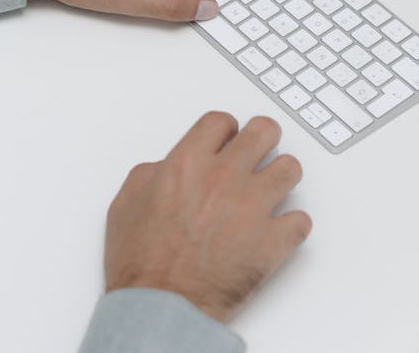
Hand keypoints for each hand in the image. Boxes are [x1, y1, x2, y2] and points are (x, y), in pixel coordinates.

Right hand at [104, 112, 311, 322]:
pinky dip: (292, 225)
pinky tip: (278, 229)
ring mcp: (252, 208)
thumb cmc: (140, 262)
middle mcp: (224, 177)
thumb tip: (167, 168)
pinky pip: (301, 221)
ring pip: (290, 169)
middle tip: (259, 149)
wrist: (159, 306)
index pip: (222, 121)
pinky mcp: (271, 243)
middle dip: (263, 137)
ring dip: (281, 176)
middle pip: (264, 131)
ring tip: (272, 187)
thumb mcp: (127, 202)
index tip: (227, 138)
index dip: (226, 128)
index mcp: (188, 163)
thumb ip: (152, 173)